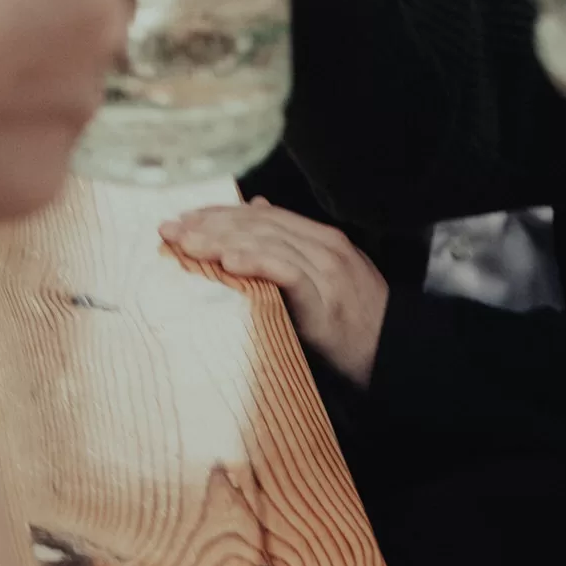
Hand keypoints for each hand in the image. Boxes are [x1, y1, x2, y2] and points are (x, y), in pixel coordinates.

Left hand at [162, 199, 388, 386]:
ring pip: (268, 243)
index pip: (263, 216)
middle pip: (259, 225)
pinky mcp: (326, 299)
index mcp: (322, 240)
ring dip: (222, 240)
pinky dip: (257, 262)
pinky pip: (287, 273)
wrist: (395, 354)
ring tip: (187, 243)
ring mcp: (327, 271)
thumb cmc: (356, 325)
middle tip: (170, 230)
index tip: (183, 219)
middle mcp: (324, 247)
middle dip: (210, 225)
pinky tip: (230, 261)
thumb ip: (291, 248)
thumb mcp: (325, 278)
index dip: (220, 214)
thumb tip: (256, 212)